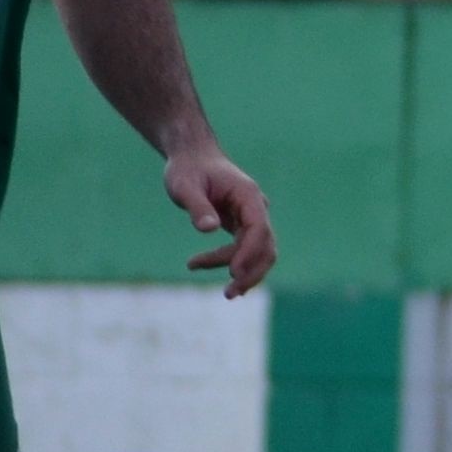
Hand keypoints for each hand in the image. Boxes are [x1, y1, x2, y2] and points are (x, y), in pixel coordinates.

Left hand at [166, 142, 275, 297]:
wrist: (192, 158)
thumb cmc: (187, 170)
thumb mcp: (185, 186)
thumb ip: (198, 206)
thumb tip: (209, 229)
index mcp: (248, 196)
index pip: (258, 228)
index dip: (249, 252)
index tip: (233, 272)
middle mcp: (255, 208)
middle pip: (266, 245)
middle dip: (251, 271)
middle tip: (230, 293)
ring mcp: (250, 217)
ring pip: (257, 251)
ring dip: (240, 271)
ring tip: (200, 273)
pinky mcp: (241, 225)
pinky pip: (244, 249)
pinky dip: (231, 262)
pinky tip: (202, 266)